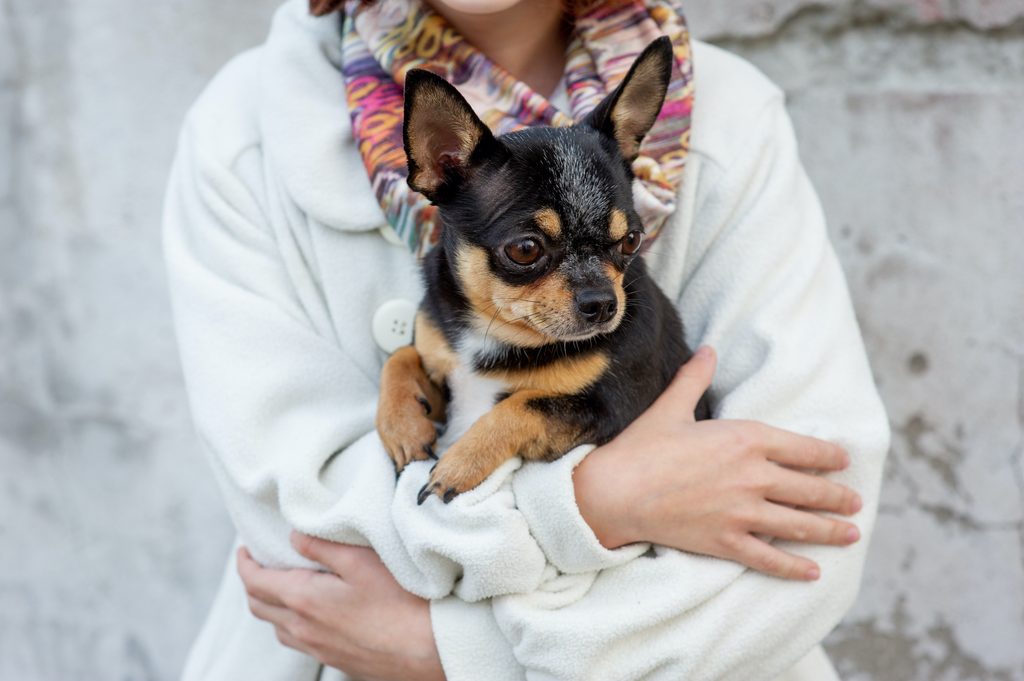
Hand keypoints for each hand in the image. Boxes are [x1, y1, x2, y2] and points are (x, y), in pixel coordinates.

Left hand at [238, 533, 445, 680]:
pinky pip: (298, 641)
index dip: (243, 563)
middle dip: (252, 583)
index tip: (243, 548)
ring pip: (278, 627)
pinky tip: (313, 611)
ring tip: (284, 584)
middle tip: (260, 563)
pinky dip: (291, 622)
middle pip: (259, 606)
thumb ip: (322, 545)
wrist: (431, 650)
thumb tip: (293, 537)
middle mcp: (303, 630)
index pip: (254, 582)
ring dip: (272, 604)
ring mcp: (319, 649)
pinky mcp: (336, 660)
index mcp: (303, 601)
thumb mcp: (361, 561)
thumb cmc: (401, 602)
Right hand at [573, 346, 861, 580]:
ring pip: (799, 525)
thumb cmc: (642, 447)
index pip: (802, 449)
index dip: (828, 456)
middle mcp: (752, 476)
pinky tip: (813, 572)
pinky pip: (770, 559)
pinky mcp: (726, 542)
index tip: (844, 461)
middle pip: (809, 489)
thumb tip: (708, 350)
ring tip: (850, 534)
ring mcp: (742, 513)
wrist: (615, 492)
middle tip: (856, 502)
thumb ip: (695, 378)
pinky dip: (794, 568)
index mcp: (745, 439)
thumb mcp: (671, 408)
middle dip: (838, 497)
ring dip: (830, 531)